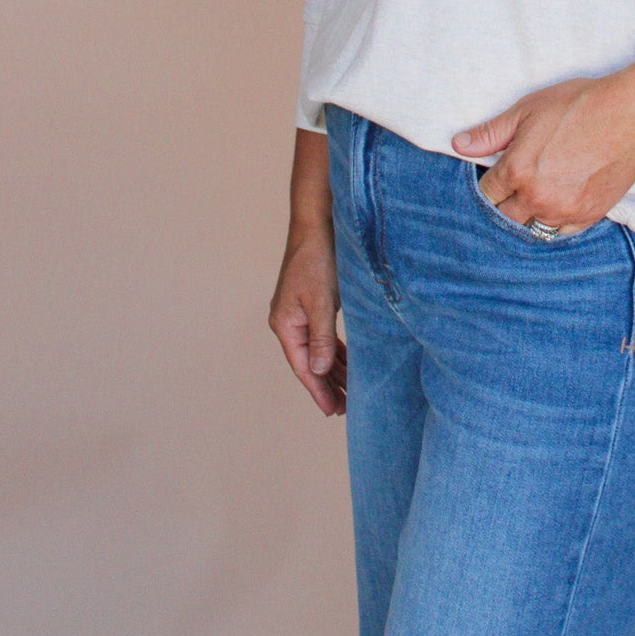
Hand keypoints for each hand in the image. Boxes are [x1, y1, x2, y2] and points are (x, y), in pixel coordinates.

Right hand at [269, 223, 346, 416]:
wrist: (317, 224)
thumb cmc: (317, 259)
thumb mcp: (322, 301)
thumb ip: (321, 337)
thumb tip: (320, 369)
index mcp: (285, 324)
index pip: (302, 366)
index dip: (318, 390)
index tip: (332, 411)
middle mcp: (289, 322)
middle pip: (308, 362)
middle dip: (326, 385)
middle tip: (344, 408)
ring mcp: (299, 314)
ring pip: (317, 350)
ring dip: (332, 370)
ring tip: (349, 391)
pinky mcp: (312, 305)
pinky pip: (322, 336)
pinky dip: (334, 351)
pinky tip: (346, 362)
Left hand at [451, 24, 634, 233]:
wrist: (629, 116)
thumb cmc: (579, 106)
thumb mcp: (528, 110)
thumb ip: (491, 133)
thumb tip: (459, 145)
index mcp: (516, 170)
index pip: (486, 193)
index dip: (487, 185)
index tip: (494, 179)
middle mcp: (536, 197)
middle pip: (505, 216)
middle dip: (504, 204)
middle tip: (515, 189)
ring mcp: (562, 211)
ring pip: (531, 228)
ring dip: (528, 217)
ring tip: (534, 199)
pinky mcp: (586, 217)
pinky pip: (559, 232)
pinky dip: (554, 222)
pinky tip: (557, 206)